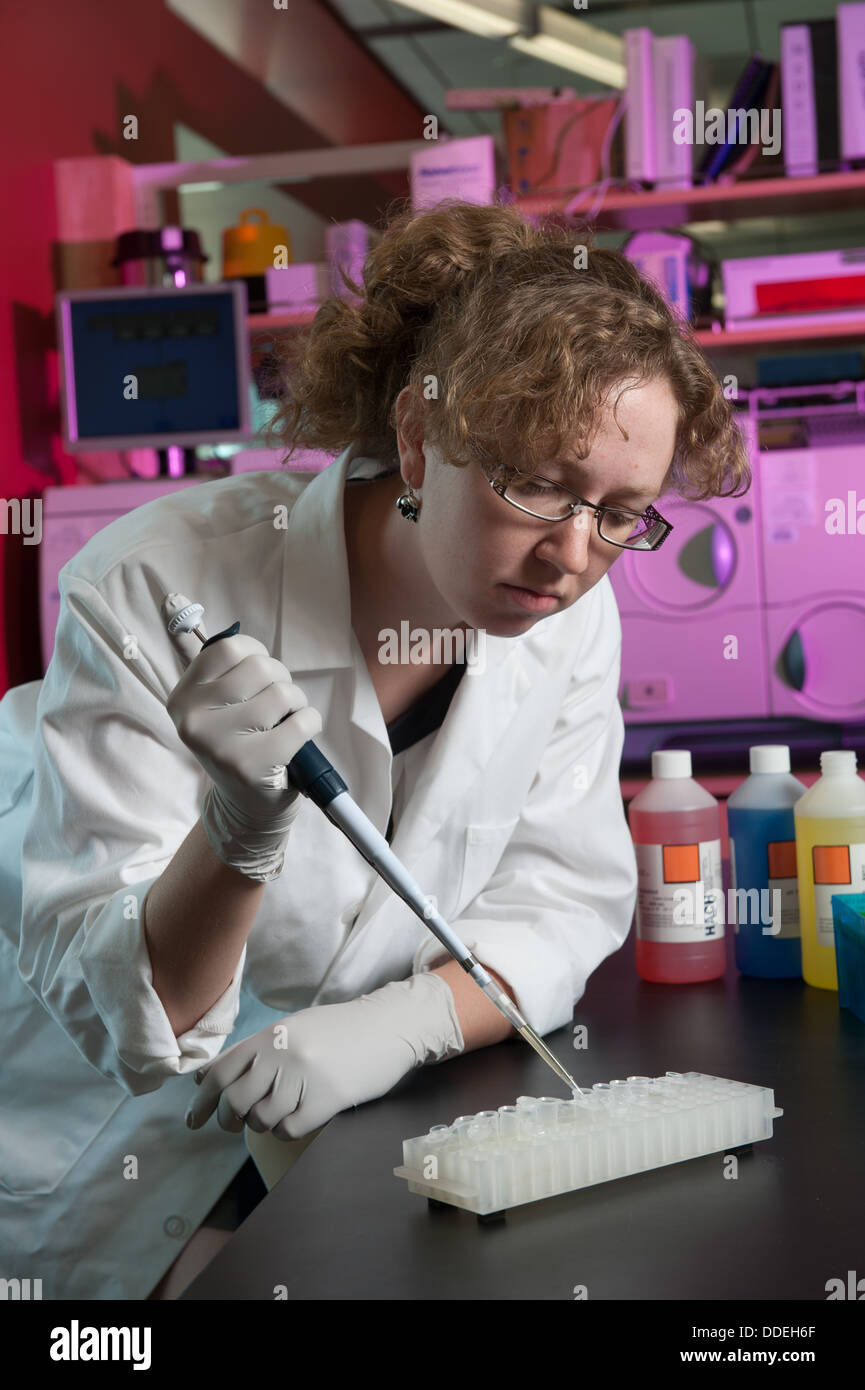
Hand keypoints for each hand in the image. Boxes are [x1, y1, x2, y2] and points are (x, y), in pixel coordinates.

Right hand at [163, 592, 322, 879]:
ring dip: (297, 704)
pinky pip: (301, 723)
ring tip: (286, 721)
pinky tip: (298, 737)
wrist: (247, 806)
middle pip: (260, 668)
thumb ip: (226, 669)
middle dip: (281, 680)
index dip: (257, 654)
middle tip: (278, 704)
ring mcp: (219, 745)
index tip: (260, 674)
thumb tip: (234, 624)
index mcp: (182, 698)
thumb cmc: (240, 743)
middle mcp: (193, 720)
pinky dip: (310, 724)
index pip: (230, 648)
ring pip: (282, 694)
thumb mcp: (219, 706)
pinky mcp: (251, 766)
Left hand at [184, 973, 464, 1140]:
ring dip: (262, 1124)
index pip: (220, 1072)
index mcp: (270, 1035)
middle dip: (229, 1119)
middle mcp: (282, 1054)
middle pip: (234, 1101)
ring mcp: (304, 1077)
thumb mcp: (293, 1028)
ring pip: (261, 1119)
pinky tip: (297, 1118)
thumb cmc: (339, 1029)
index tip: (193, 1120)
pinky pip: (289, 1129)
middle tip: (236, 1123)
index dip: (201, 1101)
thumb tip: (203, 1078)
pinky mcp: (327, 1099)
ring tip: (277, 1113)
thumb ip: (252, 1051)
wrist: (389, 1026)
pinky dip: (287, 1130)